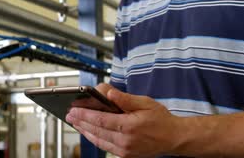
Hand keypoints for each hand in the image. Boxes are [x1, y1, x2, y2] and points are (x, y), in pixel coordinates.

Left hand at [66, 84, 181, 157]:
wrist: (174, 138)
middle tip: (69, 115)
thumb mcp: (145, 103)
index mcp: (130, 126)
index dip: (84, 115)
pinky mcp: (125, 155)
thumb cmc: (160, 119)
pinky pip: (106, 146)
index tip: (73, 110)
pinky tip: (89, 132)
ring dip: (85, 131)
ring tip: (75, 122)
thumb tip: (108, 93)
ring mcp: (125, 150)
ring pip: (99, 140)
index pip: (101, 120)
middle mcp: (126, 141)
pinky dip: (95, 138)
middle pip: (96, 130)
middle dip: (81, 122)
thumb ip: (125, 98)